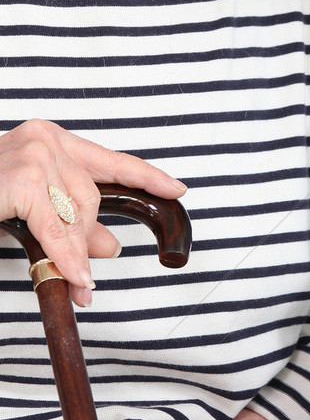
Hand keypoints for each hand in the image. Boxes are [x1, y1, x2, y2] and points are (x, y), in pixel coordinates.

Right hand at [0, 119, 186, 305]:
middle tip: (85, 274)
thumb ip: (72, 221)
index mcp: (51, 139)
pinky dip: (68, 258)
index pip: (110, 158)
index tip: (176, 189)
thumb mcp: (33, 209)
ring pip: (78, 214)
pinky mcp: (23, 178)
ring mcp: (34, 154)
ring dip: (76, 253)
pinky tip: (76, 278)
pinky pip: (56, 229)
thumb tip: (111, 246)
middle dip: (90, 238)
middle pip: (93, 196)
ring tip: (75, 280)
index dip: (146, 176)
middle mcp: (45, 138)